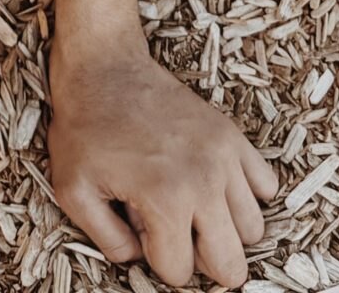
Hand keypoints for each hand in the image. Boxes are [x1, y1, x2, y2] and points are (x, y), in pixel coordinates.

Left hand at [46, 36, 278, 286]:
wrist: (103, 66)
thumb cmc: (84, 126)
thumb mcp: (72, 189)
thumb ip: (108, 240)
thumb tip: (140, 257)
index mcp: (165, 199)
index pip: (179, 272)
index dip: (155, 257)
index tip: (137, 225)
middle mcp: (204, 180)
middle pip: (231, 266)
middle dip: (199, 258)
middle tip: (170, 229)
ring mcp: (224, 156)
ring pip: (252, 229)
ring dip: (224, 228)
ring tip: (189, 204)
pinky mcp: (232, 134)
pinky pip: (266, 186)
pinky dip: (246, 195)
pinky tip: (213, 184)